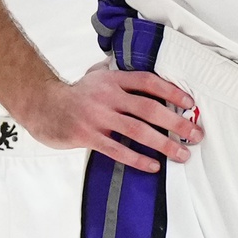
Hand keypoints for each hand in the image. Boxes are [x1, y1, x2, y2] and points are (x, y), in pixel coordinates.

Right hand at [21, 62, 201, 172]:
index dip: (171, 92)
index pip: (148, 81)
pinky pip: (117, 150)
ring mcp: (97, 117)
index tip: (190, 104)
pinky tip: (153, 166)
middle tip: (195, 134)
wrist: (42, 106)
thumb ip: (118, 73)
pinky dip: (138, 159)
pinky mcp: (88, 136)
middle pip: (149, 108)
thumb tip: (144, 72)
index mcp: (113, 79)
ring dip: (163, 144)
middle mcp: (107, 96)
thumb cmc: (75, 94)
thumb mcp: (96, 75)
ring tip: (182, 154)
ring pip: (137, 131)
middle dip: (176, 123)